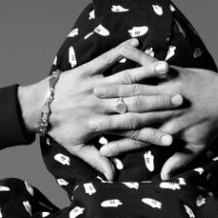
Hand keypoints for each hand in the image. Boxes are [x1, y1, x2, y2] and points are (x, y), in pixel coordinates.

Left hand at [18, 39, 182, 179]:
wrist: (36, 108)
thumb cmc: (58, 129)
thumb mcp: (77, 148)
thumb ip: (97, 160)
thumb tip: (112, 175)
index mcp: (102, 124)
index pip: (132, 131)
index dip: (152, 136)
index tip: (172, 140)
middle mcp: (101, 104)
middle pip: (136, 103)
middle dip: (159, 102)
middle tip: (181, 100)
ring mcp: (95, 85)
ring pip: (125, 78)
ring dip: (146, 72)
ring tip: (166, 68)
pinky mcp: (87, 70)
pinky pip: (106, 58)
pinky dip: (121, 50)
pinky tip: (136, 42)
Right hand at [92, 65, 217, 178]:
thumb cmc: (213, 126)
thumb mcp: (197, 148)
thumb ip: (178, 161)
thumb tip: (164, 178)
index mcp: (168, 129)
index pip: (139, 140)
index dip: (120, 146)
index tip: (103, 151)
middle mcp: (165, 110)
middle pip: (132, 116)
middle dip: (108, 118)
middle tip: (88, 120)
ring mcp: (168, 89)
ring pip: (137, 91)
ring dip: (115, 90)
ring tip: (95, 90)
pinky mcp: (174, 73)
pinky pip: (152, 65)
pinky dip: (138, 58)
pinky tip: (122, 55)